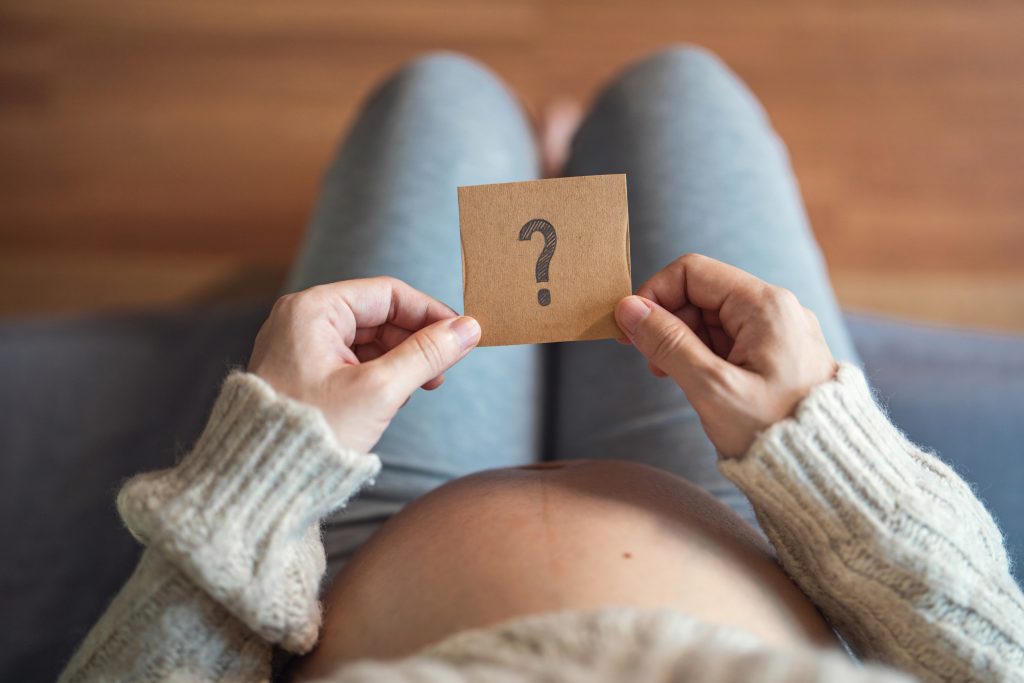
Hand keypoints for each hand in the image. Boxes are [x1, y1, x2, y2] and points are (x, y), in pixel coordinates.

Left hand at [248, 277, 480, 452]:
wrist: (263, 483)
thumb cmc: (312, 434)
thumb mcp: (380, 391)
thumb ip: (427, 354)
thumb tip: (469, 329)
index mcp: (312, 310)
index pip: (387, 293)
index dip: (429, 313)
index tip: (462, 335)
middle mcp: (301, 319)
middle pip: (378, 315)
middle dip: (416, 341)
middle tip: (443, 370)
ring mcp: (300, 346)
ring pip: (368, 340)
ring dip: (401, 360)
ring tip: (422, 388)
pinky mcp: (303, 372)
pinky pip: (352, 360)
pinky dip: (379, 374)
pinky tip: (394, 398)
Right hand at [614, 254, 837, 457]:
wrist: (827, 473)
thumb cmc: (774, 433)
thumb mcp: (711, 389)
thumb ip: (667, 343)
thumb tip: (628, 309)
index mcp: (766, 306)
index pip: (692, 272)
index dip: (654, 295)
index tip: (631, 329)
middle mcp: (777, 308)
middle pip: (701, 292)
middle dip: (668, 322)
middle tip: (652, 363)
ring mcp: (779, 330)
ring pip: (712, 317)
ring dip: (683, 341)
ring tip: (672, 378)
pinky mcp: (778, 352)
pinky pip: (730, 338)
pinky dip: (704, 354)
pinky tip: (696, 382)